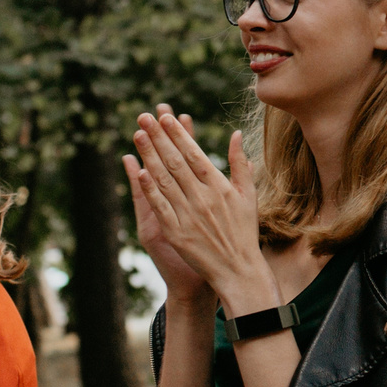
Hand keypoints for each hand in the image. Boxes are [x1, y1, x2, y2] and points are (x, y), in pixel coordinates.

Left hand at [123, 110, 273, 313]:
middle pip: (175, 161)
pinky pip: (159, 206)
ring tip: (137, 135)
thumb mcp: (248, 196)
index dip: (178, 134)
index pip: (194, 154)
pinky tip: (139, 171)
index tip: (166, 118)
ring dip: (149, 155)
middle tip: (144, 117)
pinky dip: (149, 188)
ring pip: (164, 179)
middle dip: (158, 137)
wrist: (238, 270)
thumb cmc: (244, 232)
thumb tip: (236, 134)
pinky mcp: (176, 232)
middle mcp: (203, 198)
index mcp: (219, 187)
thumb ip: (241, 164)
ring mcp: (188, 215)